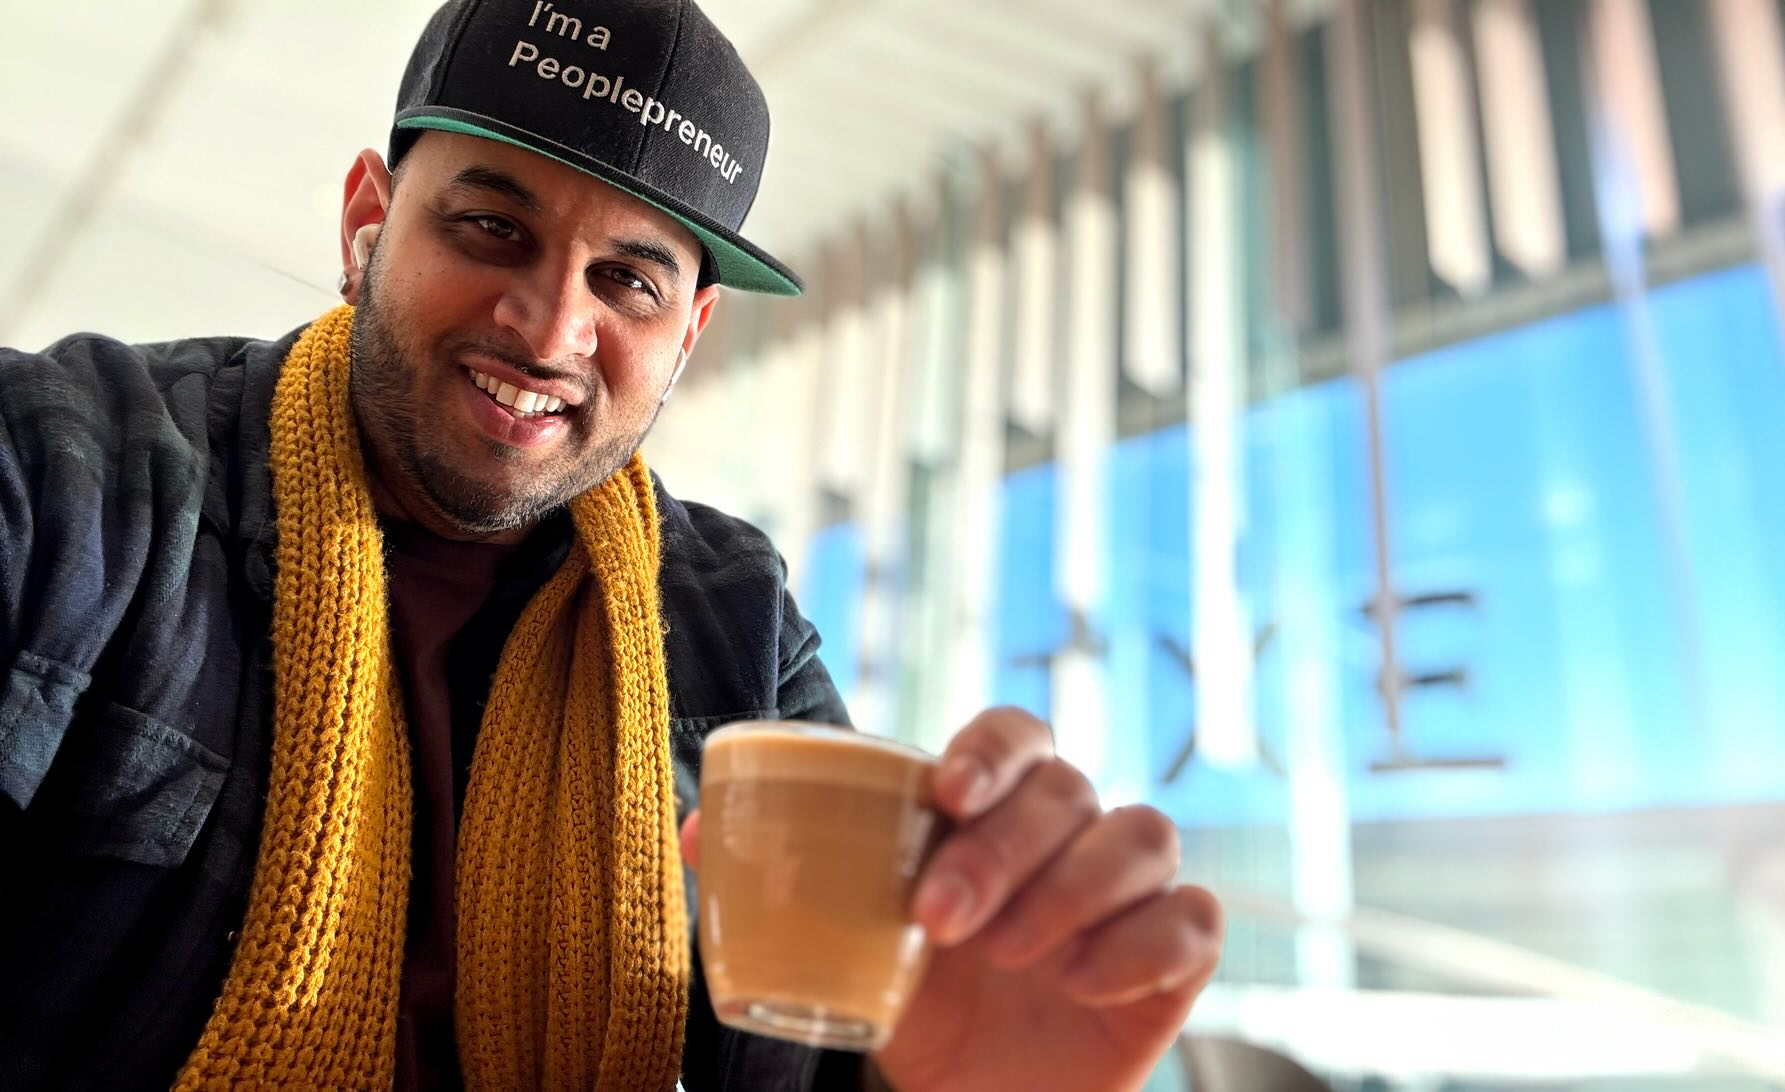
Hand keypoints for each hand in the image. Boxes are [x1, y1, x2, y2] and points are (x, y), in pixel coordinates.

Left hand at [679, 708, 1222, 1091]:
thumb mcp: (845, 944)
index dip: (992, 748)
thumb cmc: (918, 1006)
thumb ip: (784, 883)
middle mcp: (1069, 835)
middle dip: (1006, 848)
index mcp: (994, 811)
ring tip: (1009, 955)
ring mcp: (1128, 892)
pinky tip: (1085, 986)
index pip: (1016, 733)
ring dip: (1072, 889)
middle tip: (942, 920)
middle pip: (1070, 787)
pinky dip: (1143, 945)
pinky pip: (1195, 919)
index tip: (946, 793)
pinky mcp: (1174, 955)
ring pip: (1143, 833)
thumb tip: (693, 834)